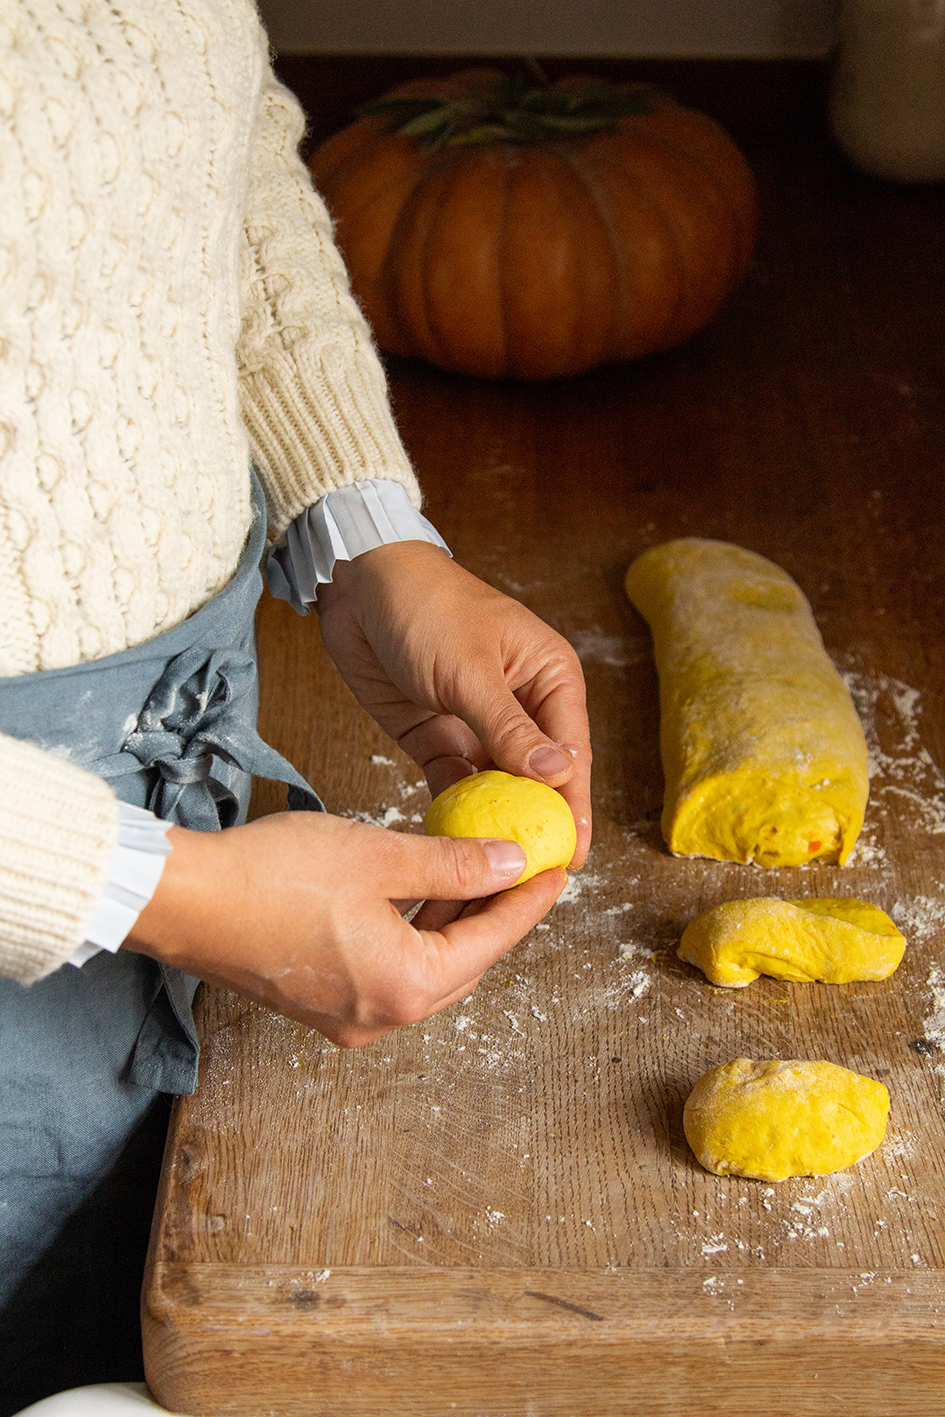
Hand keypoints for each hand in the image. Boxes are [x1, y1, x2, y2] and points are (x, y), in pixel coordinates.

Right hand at [124, 810, 565, 1046]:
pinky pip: (389, 973)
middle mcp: (380, 1016)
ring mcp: (346, 1017)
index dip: (526, 903)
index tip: (554, 872)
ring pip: (425, 970)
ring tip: (475, 875)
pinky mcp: (319, 1004)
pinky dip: (413, 936)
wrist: (185, 901)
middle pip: (462, 966)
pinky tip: (418, 895)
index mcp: (405, 985)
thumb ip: (453, 865)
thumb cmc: (273, 876)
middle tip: (522, 874)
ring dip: (452, 927)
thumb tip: (510, 863)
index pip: (490, 943)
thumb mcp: (379, 856)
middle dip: (495, 919)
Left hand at [316, 541, 592, 865]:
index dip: (573, 807)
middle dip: (536, 823)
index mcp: (549, 678)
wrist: (358, 584)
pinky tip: (454, 840)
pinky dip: (455, 808)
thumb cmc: (427, 605)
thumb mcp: (469, 669)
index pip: (571, 754)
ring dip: (495, 822)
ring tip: (495, 871)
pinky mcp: (437, 735)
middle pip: (538, 778)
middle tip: (533, 879)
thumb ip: (510, 728)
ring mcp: (478, 723)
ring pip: (497, 785)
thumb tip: (559, 775)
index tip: (571, 858)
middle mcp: (522, 705)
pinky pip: (454, 781)